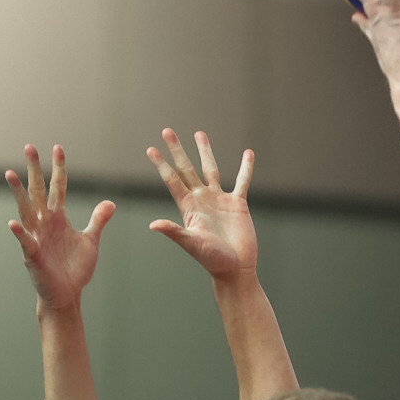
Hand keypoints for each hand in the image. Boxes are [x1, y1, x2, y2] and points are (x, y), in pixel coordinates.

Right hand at [7, 145, 114, 312]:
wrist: (67, 293)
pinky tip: (13, 223)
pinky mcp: (33, 254)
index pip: (59, 188)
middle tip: (29, 147)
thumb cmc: (75, 268)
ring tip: (11, 173)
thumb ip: (98, 221)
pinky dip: (20, 232)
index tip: (58, 148)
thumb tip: (110, 203)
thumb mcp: (91, 241)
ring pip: (26, 209)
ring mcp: (37, 237)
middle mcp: (45, 223)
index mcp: (59, 218)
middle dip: (35, 170)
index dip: (59, 169)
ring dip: (19, 192)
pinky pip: (25, 241)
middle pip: (39, 191)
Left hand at [146, 129, 257, 281]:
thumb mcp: (191, 243)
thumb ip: (173, 231)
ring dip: (205, 151)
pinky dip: (245, 168)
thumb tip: (153, 224)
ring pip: (211, 169)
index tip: (151, 149)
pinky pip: (242, 181)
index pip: (172, 179)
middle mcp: (201, 199)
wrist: (235, 268)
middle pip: (187, 168)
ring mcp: (219, 200)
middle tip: (167, 131)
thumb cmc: (211, 259)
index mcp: (188, 207)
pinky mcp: (238, 204)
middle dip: (177, 150)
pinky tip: (248, 153)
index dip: (161, 164)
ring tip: (199, 133)